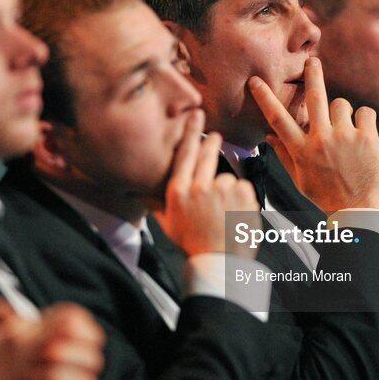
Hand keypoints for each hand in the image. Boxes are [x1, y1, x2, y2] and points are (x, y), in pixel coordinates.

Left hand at [0, 297, 105, 379]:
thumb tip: (10, 312)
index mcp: (56, 334)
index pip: (83, 323)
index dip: (73, 327)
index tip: (51, 333)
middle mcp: (70, 361)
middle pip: (94, 355)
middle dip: (68, 354)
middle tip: (41, 355)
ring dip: (59, 379)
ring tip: (28, 378)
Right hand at [153, 109, 260, 258]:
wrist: (219, 264)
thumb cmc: (192, 245)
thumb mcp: (167, 224)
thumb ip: (153, 203)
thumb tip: (134, 191)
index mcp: (179, 192)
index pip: (184, 154)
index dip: (191, 132)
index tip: (195, 115)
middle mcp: (199, 188)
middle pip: (207, 155)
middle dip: (211, 143)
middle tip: (214, 137)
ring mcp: (223, 191)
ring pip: (227, 178)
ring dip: (227, 188)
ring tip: (224, 211)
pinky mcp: (244, 196)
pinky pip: (243, 187)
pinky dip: (242, 198)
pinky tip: (236, 213)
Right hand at [248, 57, 378, 213]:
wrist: (360, 211)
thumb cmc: (328, 197)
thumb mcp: (301, 180)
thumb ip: (284, 155)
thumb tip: (268, 135)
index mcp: (301, 150)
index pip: (278, 119)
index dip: (265, 98)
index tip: (256, 81)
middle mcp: (321, 140)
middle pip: (315, 97)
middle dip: (312, 74)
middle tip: (312, 60)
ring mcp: (345, 137)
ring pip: (341, 104)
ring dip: (342, 113)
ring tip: (346, 132)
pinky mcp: (367, 137)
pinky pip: (365, 112)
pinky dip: (365, 120)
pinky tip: (365, 136)